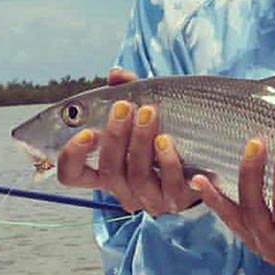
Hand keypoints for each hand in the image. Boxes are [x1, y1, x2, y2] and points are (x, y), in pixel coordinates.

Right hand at [56, 67, 201, 215]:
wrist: (203, 158)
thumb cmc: (164, 132)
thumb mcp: (143, 113)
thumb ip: (128, 92)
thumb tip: (116, 74)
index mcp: (107, 170)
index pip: (72, 174)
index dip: (72, 157)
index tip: (86, 132)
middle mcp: (123, 189)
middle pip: (108, 171)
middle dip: (114, 137)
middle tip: (125, 107)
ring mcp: (149, 198)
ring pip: (137, 177)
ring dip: (140, 143)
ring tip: (150, 113)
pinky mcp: (176, 200)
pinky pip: (169, 186)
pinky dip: (168, 162)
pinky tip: (168, 140)